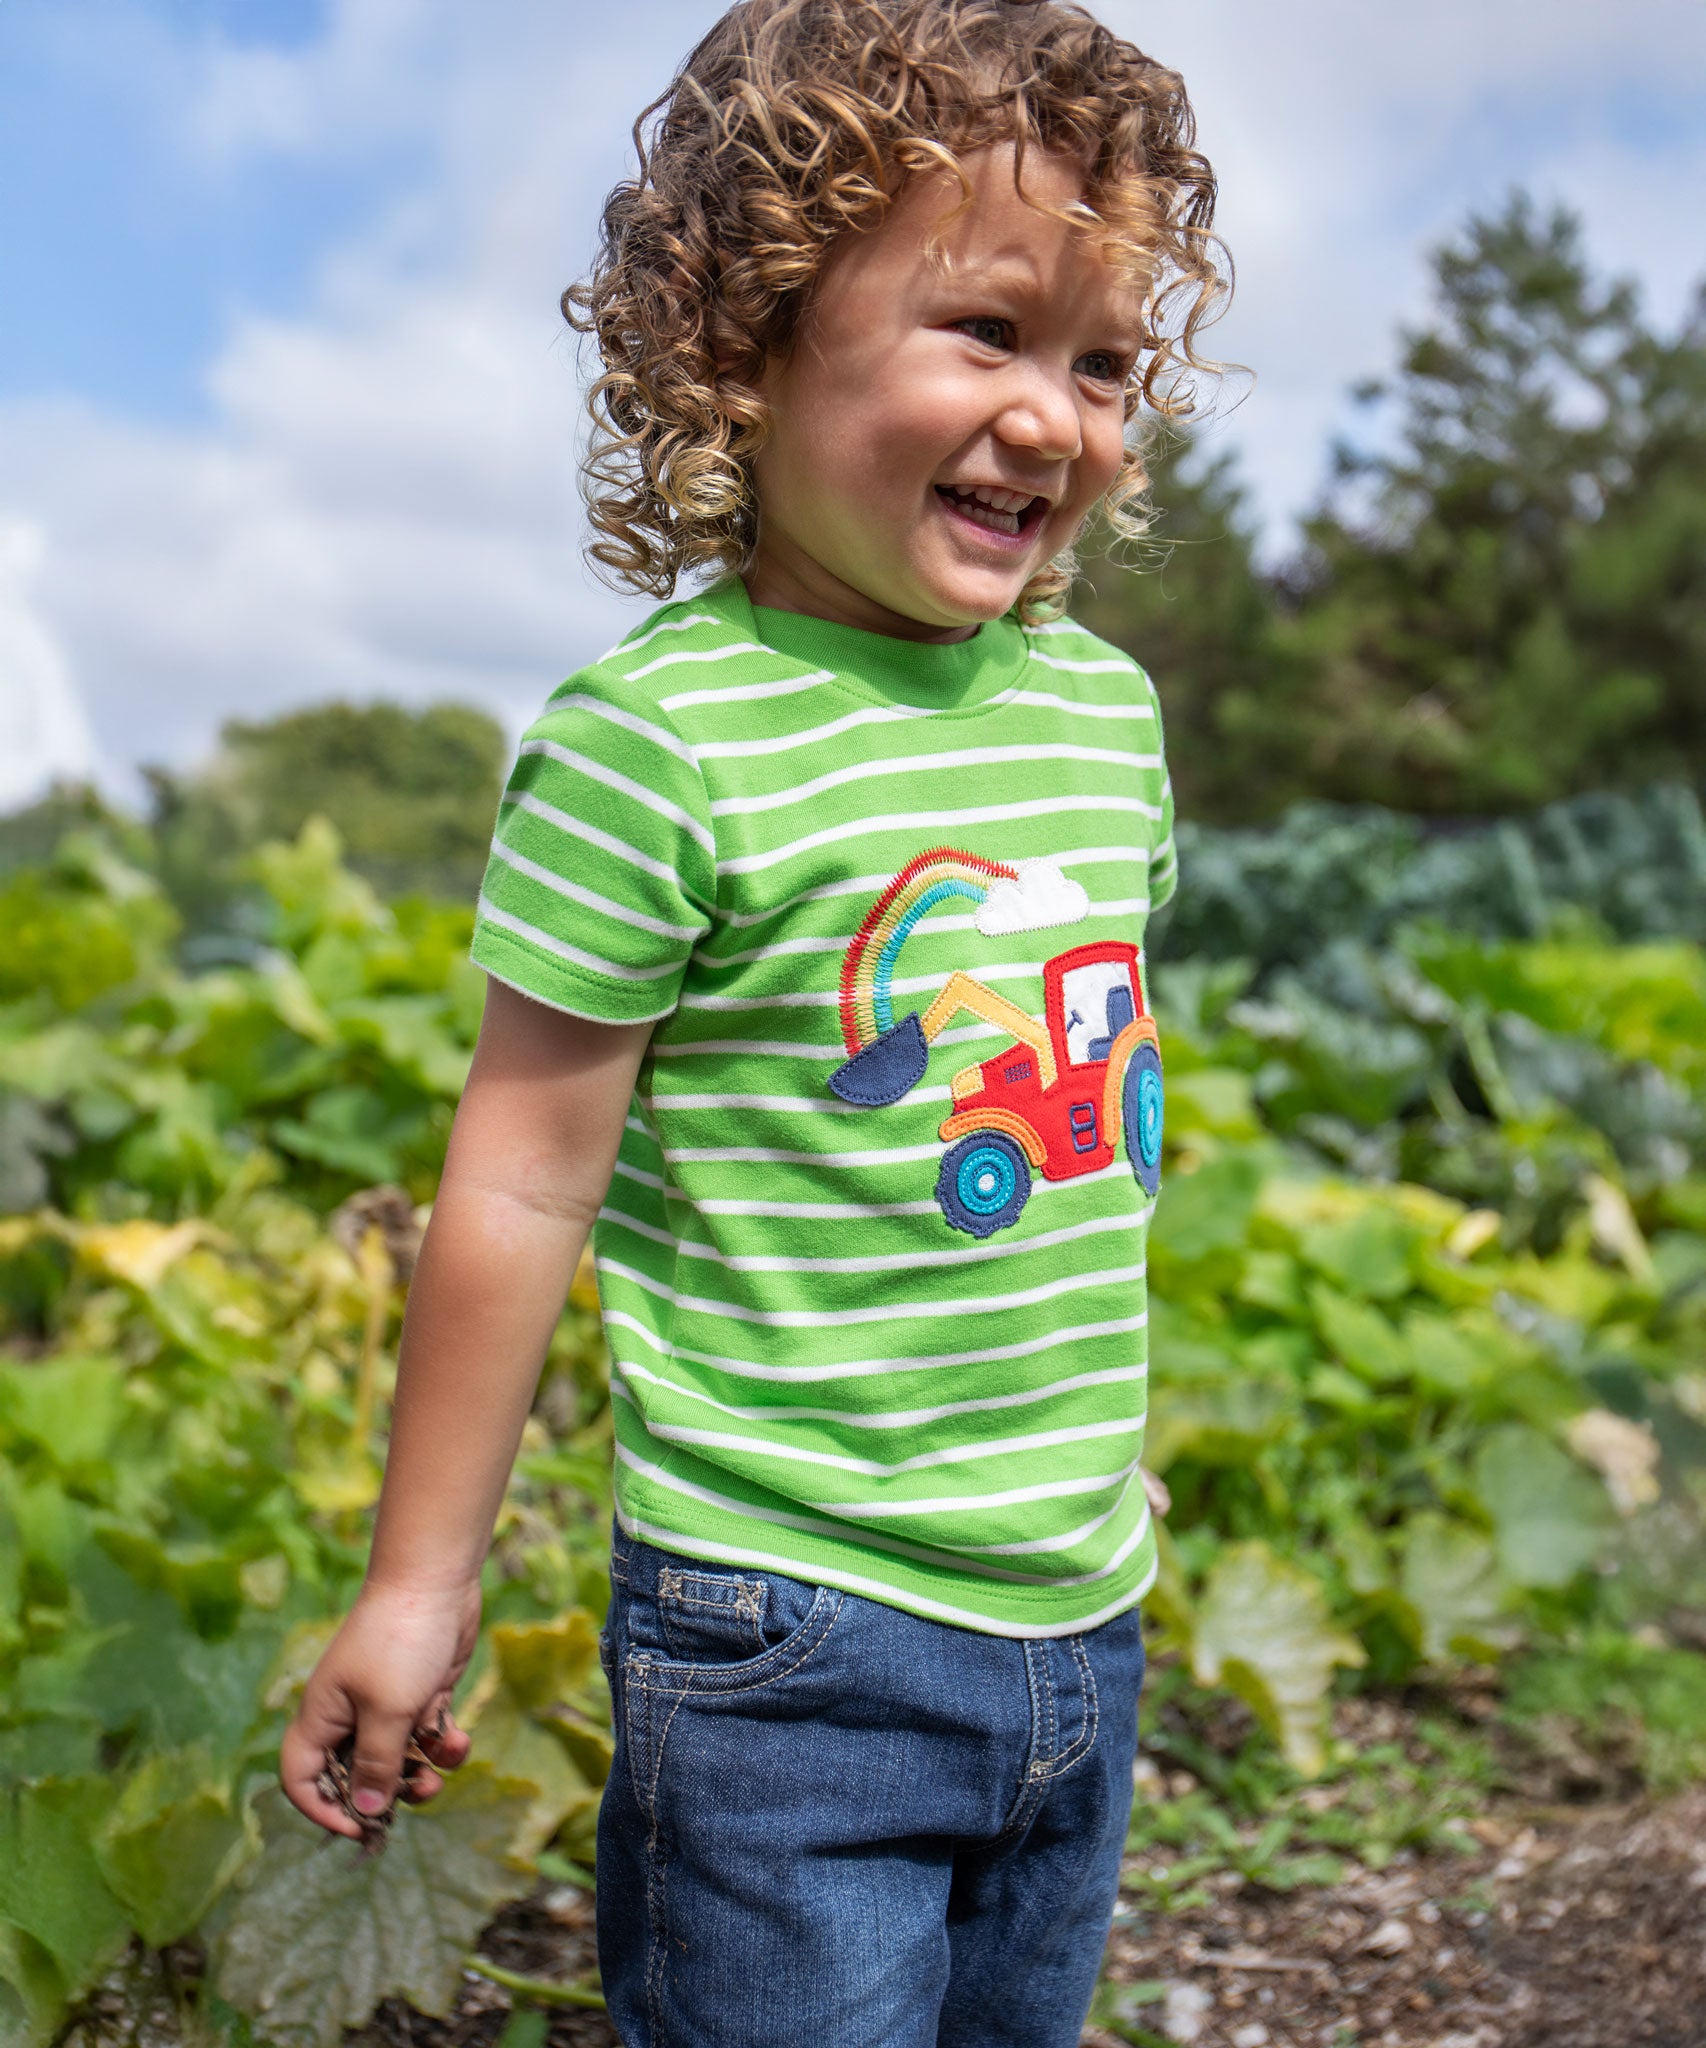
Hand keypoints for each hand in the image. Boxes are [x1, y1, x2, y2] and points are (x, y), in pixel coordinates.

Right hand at [280, 1578, 480, 1839]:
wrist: (436, 1579)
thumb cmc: (400, 1641)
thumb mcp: (388, 1711)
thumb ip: (376, 1764)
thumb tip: (364, 1812)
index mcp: (323, 1717)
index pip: (301, 1777)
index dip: (322, 1808)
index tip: (358, 1827)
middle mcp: (350, 1714)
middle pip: (355, 1776)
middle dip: (384, 1794)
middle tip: (414, 1796)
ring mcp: (387, 1703)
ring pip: (398, 1760)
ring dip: (420, 1774)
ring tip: (440, 1774)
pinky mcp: (421, 1693)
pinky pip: (427, 1736)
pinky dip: (442, 1744)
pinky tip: (458, 1739)